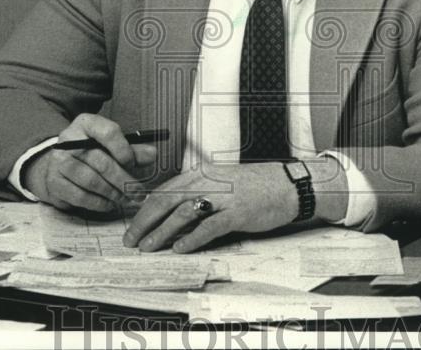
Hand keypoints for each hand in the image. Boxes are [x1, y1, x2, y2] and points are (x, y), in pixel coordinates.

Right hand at [23, 113, 157, 214]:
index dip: (124, 150)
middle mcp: (69, 140)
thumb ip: (133, 149)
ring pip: (92, 181)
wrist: (58, 164)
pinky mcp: (55, 182)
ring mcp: (59, 162)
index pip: (108, 132)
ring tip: (126, 198)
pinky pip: (81, 196)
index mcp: (86, 123)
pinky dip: (99, 203)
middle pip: (102, 162)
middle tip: (139, 192)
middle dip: (124, 180)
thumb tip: (152, 154)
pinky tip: (110, 203)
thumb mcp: (110, 144)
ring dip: (114, 193)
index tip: (133, 164)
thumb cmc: (91, 151)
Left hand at [122, 163, 296, 253]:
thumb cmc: (255, 185)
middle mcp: (209, 181)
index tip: (133, 226)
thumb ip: (198, 193)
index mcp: (202, 173)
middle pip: (167, 200)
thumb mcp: (222, 183)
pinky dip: (193, 238)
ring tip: (149, 246)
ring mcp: (224, 196)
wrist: (289, 184)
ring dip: (162, 231)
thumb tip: (171, 214)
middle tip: (132, 239)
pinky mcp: (238, 212)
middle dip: (145, 221)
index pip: (165, 190)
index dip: (145, 209)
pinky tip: (181, 248)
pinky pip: (210, 226)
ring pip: (183, 212)